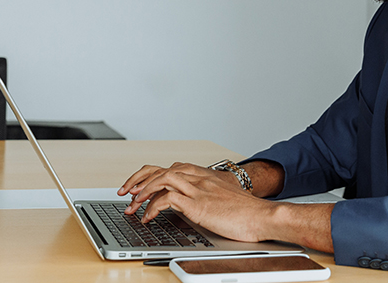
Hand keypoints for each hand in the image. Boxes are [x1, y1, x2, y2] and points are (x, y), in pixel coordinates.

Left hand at [117, 162, 277, 242]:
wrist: (262, 215)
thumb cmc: (245, 211)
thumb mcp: (221, 198)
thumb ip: (204, 196)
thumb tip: (189, 206)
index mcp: (202, 175)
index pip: (168, 168)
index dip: (148, 176)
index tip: (136, 187)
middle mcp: (197, 177)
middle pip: (159, 170)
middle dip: (137, 181)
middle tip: (125, 194)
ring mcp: (197, 189)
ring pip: (160, 180)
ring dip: (141, 193)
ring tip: (132, 207)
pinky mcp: (198, 204)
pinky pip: (167, 200)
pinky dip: (153, 208)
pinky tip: (148, 218)